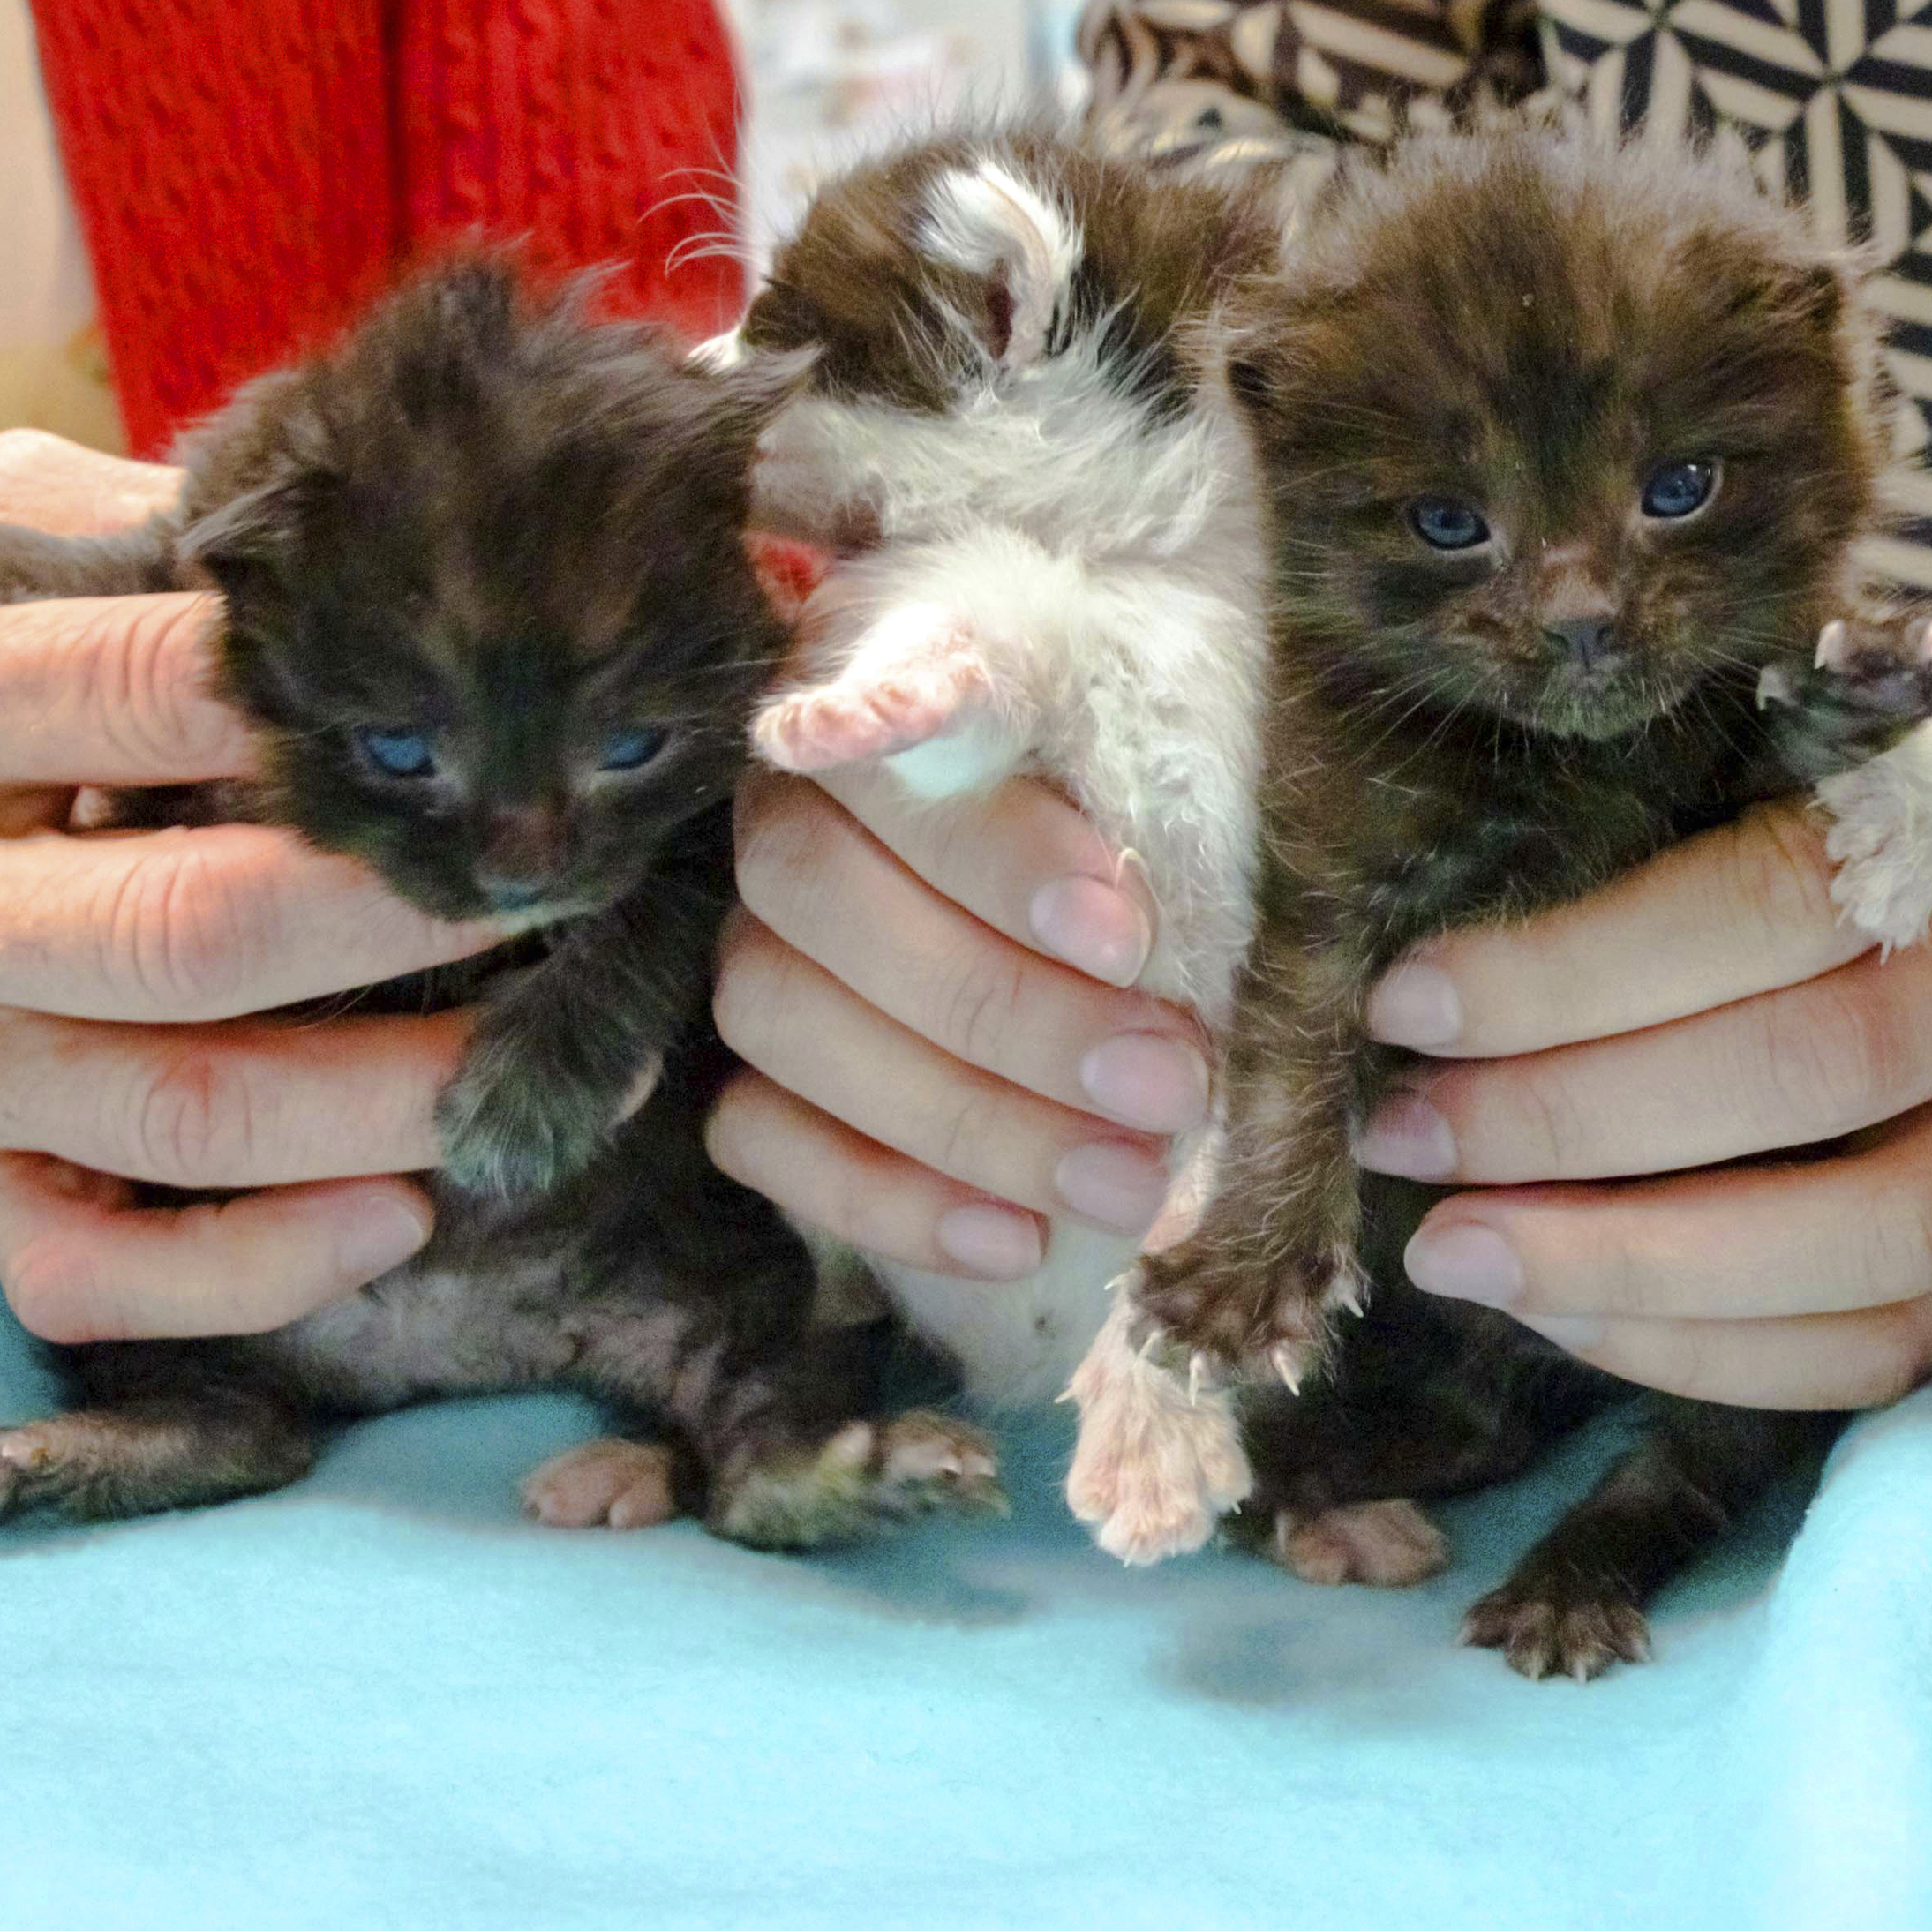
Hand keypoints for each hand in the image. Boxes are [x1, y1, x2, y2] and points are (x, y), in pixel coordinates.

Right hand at [0, 434, 513, 1339]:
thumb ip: (113, 539)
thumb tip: (339, 547)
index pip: (132, 693)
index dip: (329, 705)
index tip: (490, 705)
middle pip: (192, 927)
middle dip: (408, 913)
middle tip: (563, 879)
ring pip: (182, 1113)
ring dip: (389, 1102)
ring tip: (542, 1055)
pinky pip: (93, 1267)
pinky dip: (255, 1267)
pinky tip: (394, 1215)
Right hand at [708, 766, 1214, 1280]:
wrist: (1142, 917)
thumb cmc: (1170, 806)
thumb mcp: (1183, 757)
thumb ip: (1130, 772)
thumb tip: (1027, 820)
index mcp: (885, 690)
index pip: (895, 745)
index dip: (998, 852)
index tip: (1123, 935)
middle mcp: (791, 811)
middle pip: (824, 898)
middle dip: (1008, 1011)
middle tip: (1164, 1084)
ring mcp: (755, 945)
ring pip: (785, 1021)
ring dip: (965, 1118)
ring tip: (1124, 1179)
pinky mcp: (748, 1073)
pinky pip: (757, 1138)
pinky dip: (885, 1199)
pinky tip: (1017, 1240)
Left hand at [1353, 801, 1931, 1407]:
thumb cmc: (1832, 839)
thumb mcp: (1755, 790)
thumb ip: (1645, 843)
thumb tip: (1430, 974)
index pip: (1771, 900)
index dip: (1576, 967)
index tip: (1408, 1004)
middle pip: (1819, 1073)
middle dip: (1577, 1122)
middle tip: (1405, 1139)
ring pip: (1868, 1245)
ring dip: (1632, 1267)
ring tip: (1457, 1253)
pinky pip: (1880, 1351)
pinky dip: (1708, 1352)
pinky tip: (1563, 1316)